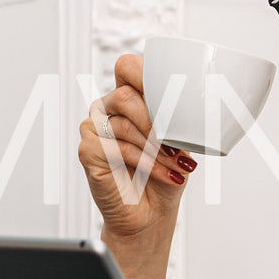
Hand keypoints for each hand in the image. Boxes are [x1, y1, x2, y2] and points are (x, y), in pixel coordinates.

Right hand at [77, 53, 197, 240]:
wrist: (152, 212)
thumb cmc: (166, 172)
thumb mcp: (180, 140)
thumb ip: (178, 117)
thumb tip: (191, 104)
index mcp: (129, 97)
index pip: (127, 67)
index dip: (145, 74)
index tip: (171, 97)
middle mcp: (107, 108)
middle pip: (125, 95)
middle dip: (156, 121)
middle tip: (176, 144)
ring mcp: (93, 128)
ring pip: (123, 123)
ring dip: (156, 148)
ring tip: (175, 164)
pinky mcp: (87, 150)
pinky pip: (115, 148)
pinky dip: (144, 162)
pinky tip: (161, 172)